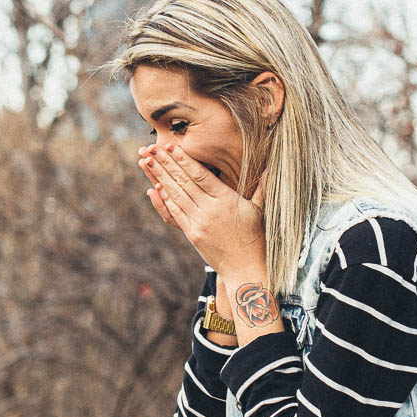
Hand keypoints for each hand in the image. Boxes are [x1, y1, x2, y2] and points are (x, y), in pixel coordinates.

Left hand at [139, 144, 266, 278]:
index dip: (184, 160)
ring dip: (159, 177)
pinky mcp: (192, 234)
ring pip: (175, 194)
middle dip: (165, 163)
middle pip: (184, 181)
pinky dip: (163, 199)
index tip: (172, 146)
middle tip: (150, 148)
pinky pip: (175, 213)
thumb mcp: (261, 210)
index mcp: (226, 200)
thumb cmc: (256, 238)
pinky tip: (154, 187)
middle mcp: (210, 210)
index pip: (201, 175)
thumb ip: (262, 187)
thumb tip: (269, 167)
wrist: (247, 269)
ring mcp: (199, 223)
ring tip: (146, 162)